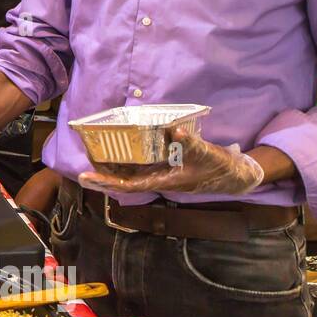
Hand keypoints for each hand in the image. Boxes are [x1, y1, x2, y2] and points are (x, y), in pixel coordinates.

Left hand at [79, 128, 264, 196]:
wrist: (234, 175)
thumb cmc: (220, 167)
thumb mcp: (207, 154)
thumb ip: (191, 144)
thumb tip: (173, 131)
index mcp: (164, 181)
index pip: (128, 185)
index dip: (106, 182)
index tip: (85, 177)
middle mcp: (158, 180)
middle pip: (123, 180)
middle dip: (102, 173)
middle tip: (82, 161)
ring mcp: (161, 174)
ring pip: (130, 173)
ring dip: (112, 167)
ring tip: (93, 155)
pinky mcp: (165, 168)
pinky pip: (140, 166)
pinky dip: (127, 159)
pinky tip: (117, 150)